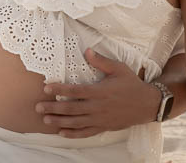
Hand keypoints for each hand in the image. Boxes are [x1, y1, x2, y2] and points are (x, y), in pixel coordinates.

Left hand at [35, 48, 161, 137]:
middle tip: (38, 107)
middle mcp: (97, 107)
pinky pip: (86, 133)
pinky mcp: (104, 127)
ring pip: (76, 122)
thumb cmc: (132, 84)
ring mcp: (100, 119)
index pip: (74, 91)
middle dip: (53, 108)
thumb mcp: (118, 69)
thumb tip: (87, 51)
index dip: (59, 89)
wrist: (148, 104)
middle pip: (71, 108)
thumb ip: (101, 61)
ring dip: (59, 121)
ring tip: (45, 120)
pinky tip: (62, 133)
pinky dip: (73, 134)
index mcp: (99, 91)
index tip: (46, 88)